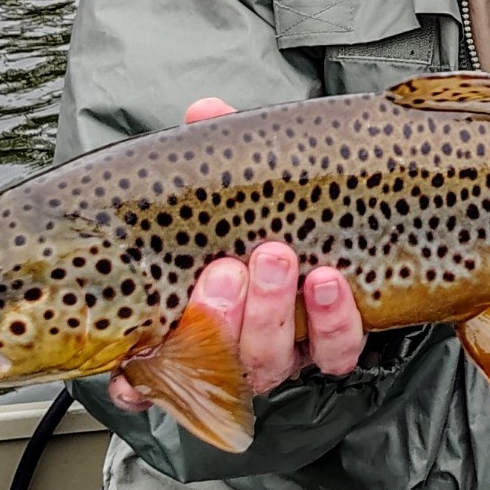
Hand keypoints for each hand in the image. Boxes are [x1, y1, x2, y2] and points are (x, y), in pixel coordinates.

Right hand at [107, 99, 365, 412]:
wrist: (354, 210)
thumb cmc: (276, 200)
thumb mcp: (244, 173)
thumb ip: (220, 150)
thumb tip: (202, 111)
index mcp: (195, 315)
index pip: (151, 367)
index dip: (136, 378)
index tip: (135, 356)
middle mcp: (234, 344)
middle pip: (214, 360)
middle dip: (219, 316)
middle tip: (226, 271)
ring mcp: (285, 348)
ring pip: (268, 360)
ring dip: (270, 310)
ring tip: (278, 255)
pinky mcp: (336, 343)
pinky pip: (334, 352)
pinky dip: (331, 322)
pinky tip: (328, 282)